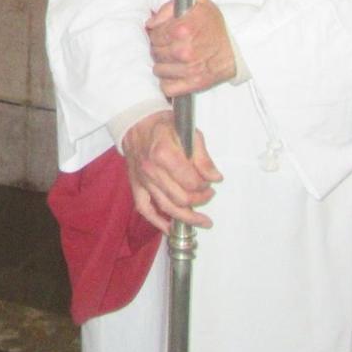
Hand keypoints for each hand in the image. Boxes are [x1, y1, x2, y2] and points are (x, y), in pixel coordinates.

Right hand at [122, 110, 222, 232]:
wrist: (137, 122)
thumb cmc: (164, 125)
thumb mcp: (189, 133)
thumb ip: (203, 157)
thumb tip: (215, 177)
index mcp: (164, 154)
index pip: (191, 182)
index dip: (205, 185)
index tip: (210, 181)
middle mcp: (151, 170)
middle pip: (181, 198)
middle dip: (200, 199)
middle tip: (209, 194)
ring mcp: (143, 180)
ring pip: (167, 208)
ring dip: (188, 217)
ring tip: (203, 221)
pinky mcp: (136, 186)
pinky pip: (145, 210)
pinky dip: (158, 222)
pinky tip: (171, 229)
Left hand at [146, 0, 235, 95]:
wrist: (238, 47)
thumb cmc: (216, 26)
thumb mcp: (197, 4)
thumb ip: (169, 8)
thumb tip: (151, 21)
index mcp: (182, 29)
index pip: (154, 34)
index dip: (157, 33)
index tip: (164, 34)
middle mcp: (183, 50)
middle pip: (155, 52)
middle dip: (160, 48)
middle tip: (171, 46)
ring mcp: (188, 69)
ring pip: (158, 70)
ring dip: (164, 65)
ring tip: (174, 59)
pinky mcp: (193, 83)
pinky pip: (167, 87)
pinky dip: (169, 82)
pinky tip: (176, 73)